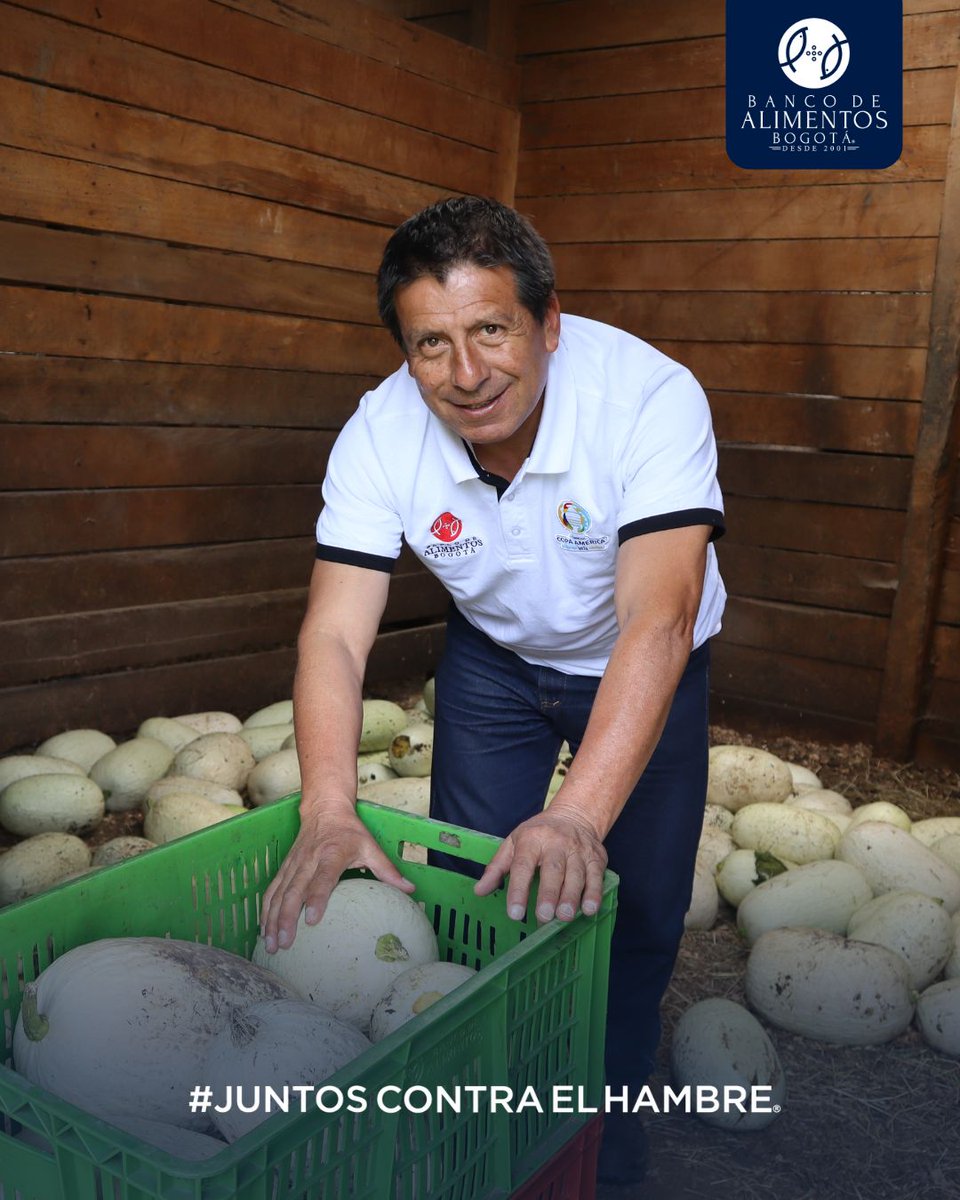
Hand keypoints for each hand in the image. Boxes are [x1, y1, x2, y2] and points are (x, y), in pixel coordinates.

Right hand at [259, 805, 414, 951]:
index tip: (312, 920)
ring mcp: (293, 864)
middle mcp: (309, 860)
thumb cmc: (350, 831)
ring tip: (270, 944)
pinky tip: (263, 929)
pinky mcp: (284, 867)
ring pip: (278, 893)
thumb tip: (410, 890)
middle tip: (285, 943)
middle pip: (293, 890)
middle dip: (286, 918)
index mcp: (331, 854)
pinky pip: (271, 889)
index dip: (316, 898)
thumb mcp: (371, 846)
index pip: (323, 878)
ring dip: (271, 919)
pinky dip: (265, 910)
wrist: (324, 809)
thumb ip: (388, 870)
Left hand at [473, 808, 606, 923]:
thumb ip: (497, 868)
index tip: (515, 912)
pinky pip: (596, 876)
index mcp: (532, 839)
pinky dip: (594, 894)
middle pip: (553, 869)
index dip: (518, 889)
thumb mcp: (513, 843)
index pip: (523, 865)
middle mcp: (556, 842)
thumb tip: (479, 891)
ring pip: (576, 874)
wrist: (575, 815)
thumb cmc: (539, 834)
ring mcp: (578, 850)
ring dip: (571, 897)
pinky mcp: (596, 858)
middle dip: (549, 893)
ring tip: (564, 917)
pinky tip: (589, 909)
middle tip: (543, 915)